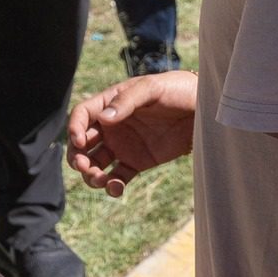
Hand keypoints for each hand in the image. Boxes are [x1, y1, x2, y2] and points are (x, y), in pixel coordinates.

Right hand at [69, 70, 197, 196]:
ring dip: (91, 175)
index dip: (74, 128)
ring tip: (101, 180)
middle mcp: (112, 125)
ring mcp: (123, 145)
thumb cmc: (177, 90)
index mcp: (110, 103)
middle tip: (84, 166)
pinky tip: (116, 188)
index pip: (82, 115)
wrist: (203, 109)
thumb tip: (103, 118)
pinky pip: (117, 177)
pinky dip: (112, 186)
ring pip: (96, 164)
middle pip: (82, 144)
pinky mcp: (137, 162)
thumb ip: (127, 101)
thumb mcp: (152, 88)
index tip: (80, 141)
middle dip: (77, 157)